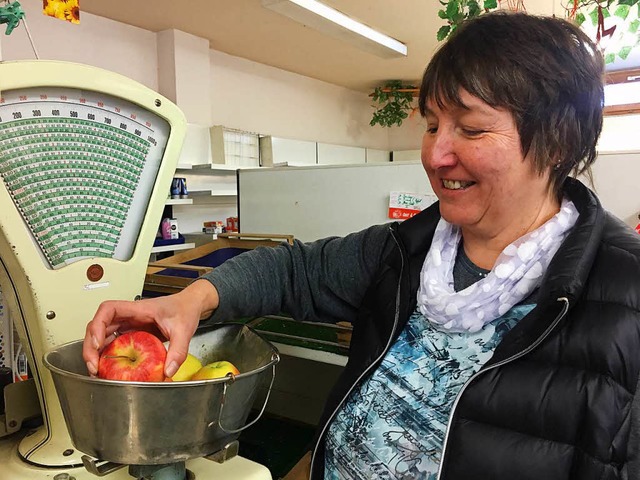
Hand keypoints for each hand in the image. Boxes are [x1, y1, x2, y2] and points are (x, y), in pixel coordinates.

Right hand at [83, 279, 218, 377]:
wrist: (191, 306)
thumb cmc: (185, 310)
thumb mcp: (184, 330)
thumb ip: (178, 350)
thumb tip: (168, 370)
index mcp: (138, 309)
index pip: (108, 309)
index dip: (98, 325)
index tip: (98, 343)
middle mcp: (129, 315)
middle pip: (99, 325)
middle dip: (91, 345)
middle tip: (93, 366)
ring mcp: (129, 324)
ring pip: (103, 335)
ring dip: (96, 352)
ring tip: (97, 370)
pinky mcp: (133, 333)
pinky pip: (114, 343)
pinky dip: (107, 354)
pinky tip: (108, 367)